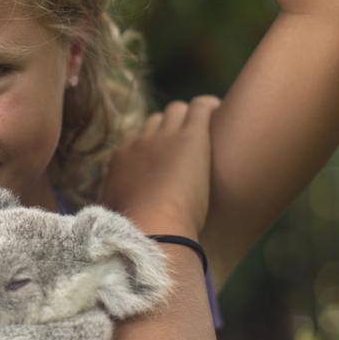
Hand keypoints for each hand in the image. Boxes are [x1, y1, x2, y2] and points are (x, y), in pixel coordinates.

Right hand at [99, 95, 220, 238]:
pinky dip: (210, 107)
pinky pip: (200, 107)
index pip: (137, 142)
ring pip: (176, 110)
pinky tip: (222, 113)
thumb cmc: (137, 232)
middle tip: (188, 146)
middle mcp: (140, 142)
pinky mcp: (191, 136)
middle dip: (170, 129)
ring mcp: (165, 136)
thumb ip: (119, 207)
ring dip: (189, 117)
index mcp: (121, 161)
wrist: (154, 228)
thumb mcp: (116, 216)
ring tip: (208, 128)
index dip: (153, 149)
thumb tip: (120, 212)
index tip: (167, 161)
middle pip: (155, 122)